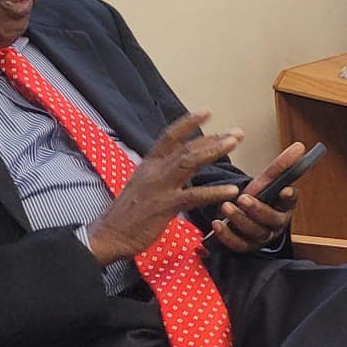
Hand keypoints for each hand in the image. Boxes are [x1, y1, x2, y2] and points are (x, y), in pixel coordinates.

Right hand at [85, 112, 242, 265]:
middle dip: (213, 138)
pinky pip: (193, 196)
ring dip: (213, 151)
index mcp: (149, 164)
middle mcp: (154, 171)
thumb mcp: (144, 184)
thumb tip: (184, 164)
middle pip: (186, 147)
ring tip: (234, 144)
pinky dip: (214, 192)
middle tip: (236, 132)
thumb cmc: (129, 213)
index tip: (207, 111)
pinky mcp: (165, 206)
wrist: (110, 234)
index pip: (170, 136)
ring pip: (189, 162)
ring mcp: (160, 187)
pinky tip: (231, 190)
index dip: (188, 122)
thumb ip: (164, 172)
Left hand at [205, 141, 304, 254]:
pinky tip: (217, 224)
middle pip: (271, 220)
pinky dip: (227, 235)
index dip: (289, 197)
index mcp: (284, 206)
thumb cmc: (258, 197)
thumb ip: (281, 166)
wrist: (241, 214)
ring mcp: (261, 237)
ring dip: (240, 220)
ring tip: (226, 207)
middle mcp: (276, 224)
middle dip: (257, 210)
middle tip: (243, 198)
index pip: (290, 201)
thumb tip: (300, 146)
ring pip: (254, 233)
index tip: (285, 190)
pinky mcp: (245, 246)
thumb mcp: (267, 181)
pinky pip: (238, 245)